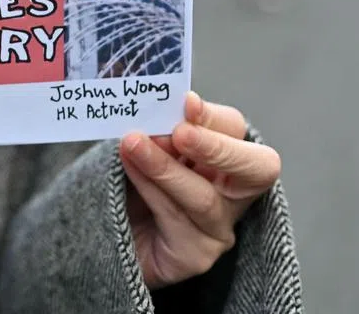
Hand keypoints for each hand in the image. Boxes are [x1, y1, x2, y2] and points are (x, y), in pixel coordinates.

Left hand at [120, 91, 281, 289]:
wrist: (102, 233)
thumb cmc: (128, 180)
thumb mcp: (143, 144)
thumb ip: (154, 126)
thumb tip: (151, 105)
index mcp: (225, 156)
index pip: (235, 130)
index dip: (213, 117)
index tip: (186, 102)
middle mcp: (234, 194)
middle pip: (257, 169)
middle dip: (218, 148)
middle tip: (179, 132)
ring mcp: (218, 229)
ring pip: (203, 197)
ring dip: (164, 167)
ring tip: (131, 144)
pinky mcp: (195, 256)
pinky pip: (175, 220)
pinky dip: (149, 191)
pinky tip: (127, 172)